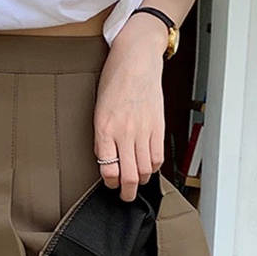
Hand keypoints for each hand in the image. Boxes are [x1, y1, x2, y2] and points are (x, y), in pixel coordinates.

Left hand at [94, 23, 166, 201]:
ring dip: (141, 181)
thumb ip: (102, 137)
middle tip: (126, 196)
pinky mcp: (158, 126)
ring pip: (145, 170)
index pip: (108, 170)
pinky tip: (148, 166)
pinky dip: (153, 167)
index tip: (110, 185)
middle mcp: (124, 132)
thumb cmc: (114, 81)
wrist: (136, 59)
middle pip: (129, 176)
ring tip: (137, 183)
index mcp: (104, 129)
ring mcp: (143, 130)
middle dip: (127, 192)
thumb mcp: (98, 110)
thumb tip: (106, 160)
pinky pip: (157, 156)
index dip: (109, 183)